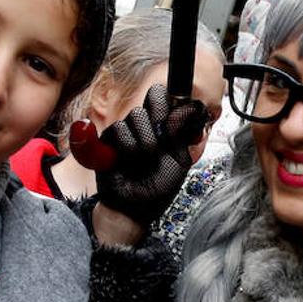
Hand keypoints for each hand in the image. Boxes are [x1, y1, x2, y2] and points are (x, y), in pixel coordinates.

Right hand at [95, 83, 208, 225]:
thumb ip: (183, 132)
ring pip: (137, 114)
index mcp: (168, 126)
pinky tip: (130, 157)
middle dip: (160, 116)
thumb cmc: (159, 186)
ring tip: (147, 156)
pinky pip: (119, 128)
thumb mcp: (179, 159)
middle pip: (155, 95)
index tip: (176, 125)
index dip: (174, 104)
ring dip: (145, 137)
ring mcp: (129, 129)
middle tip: (162, 138)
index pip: (171, 96)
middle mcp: (149, 123)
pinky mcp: (110, 138)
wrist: (136, 206)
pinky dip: (128, 144)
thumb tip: (191, 106)